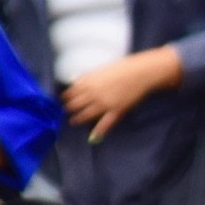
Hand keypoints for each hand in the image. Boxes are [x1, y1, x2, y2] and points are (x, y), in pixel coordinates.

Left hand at [62, 48, 182, 141]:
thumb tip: (75, 80)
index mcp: (89, 82)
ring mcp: (104, 104)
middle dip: (69, 109)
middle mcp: (93, 94)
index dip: (65, 97)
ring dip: (78, 119)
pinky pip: (105, 124)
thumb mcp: (101, 69)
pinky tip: (93, 136)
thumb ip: (87, 76)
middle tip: (67, 111)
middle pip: (75, 105)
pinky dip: (98, 131)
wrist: (141, 72)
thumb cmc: (123, 67)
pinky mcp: (116, 111)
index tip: (63, 100)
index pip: (70, 92)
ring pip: (85, 115)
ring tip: (74, 121)